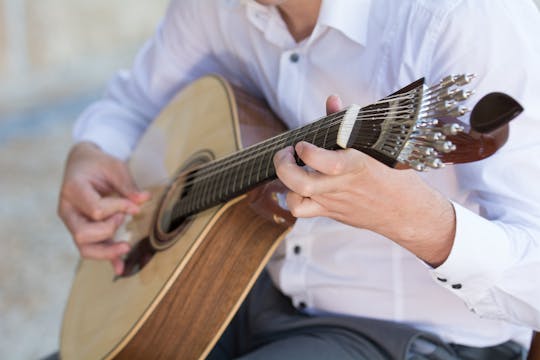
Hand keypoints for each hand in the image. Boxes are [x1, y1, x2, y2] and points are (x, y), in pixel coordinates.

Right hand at [58, 142, 149, 274]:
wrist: (83, 165)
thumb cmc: (98, 164)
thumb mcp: (115, 166)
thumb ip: (128, 185)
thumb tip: (143, 200)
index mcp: (73, 189)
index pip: (95, 209)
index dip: (118, 209)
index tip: (135, 205)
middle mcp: (68, 210)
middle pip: (83, 234)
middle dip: (108, 230)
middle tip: (123, 218)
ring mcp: (73, 223)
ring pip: (84, 247)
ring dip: (107, 251)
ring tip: (127, 247)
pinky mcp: (82, 230)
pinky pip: (92, 250)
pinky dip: (107, 259)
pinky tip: (121, 268)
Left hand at [273, 96, 455, 265]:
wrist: (406, 212)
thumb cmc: (393, 175)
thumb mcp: (376, 146)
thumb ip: (347, 124)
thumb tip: (331, 100)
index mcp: (356, 166)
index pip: (326, 163)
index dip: (307, 152)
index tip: (302, 143)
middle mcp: (340, 186)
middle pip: (299, 182)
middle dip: (283, 166)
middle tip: (286, 153)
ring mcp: (332, 202)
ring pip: (295, 200)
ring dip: (285, 183)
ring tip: (291, 169)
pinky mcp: (329, 213)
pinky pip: (300, 210)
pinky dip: (292, 198)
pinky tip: (298, 185)